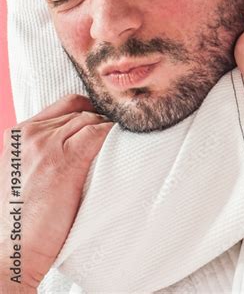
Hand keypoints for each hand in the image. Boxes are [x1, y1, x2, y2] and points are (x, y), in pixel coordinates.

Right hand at [0, 95, 112, 289]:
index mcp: (18, 135)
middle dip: (98, 120)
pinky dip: (112, 136)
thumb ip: (38, 152)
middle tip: (115, 134)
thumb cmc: (16, 221)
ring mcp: (48, 146)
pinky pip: (98, 133)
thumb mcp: (19, 173)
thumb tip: (71, 144)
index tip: (100, 122)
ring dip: (107, 129)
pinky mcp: (66, 161)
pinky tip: (120, 146)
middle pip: (78, 111)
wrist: (9, 251)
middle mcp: (31, 134)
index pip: (63, 105)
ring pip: (90, 119)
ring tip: (120, 143)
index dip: (86, 110)